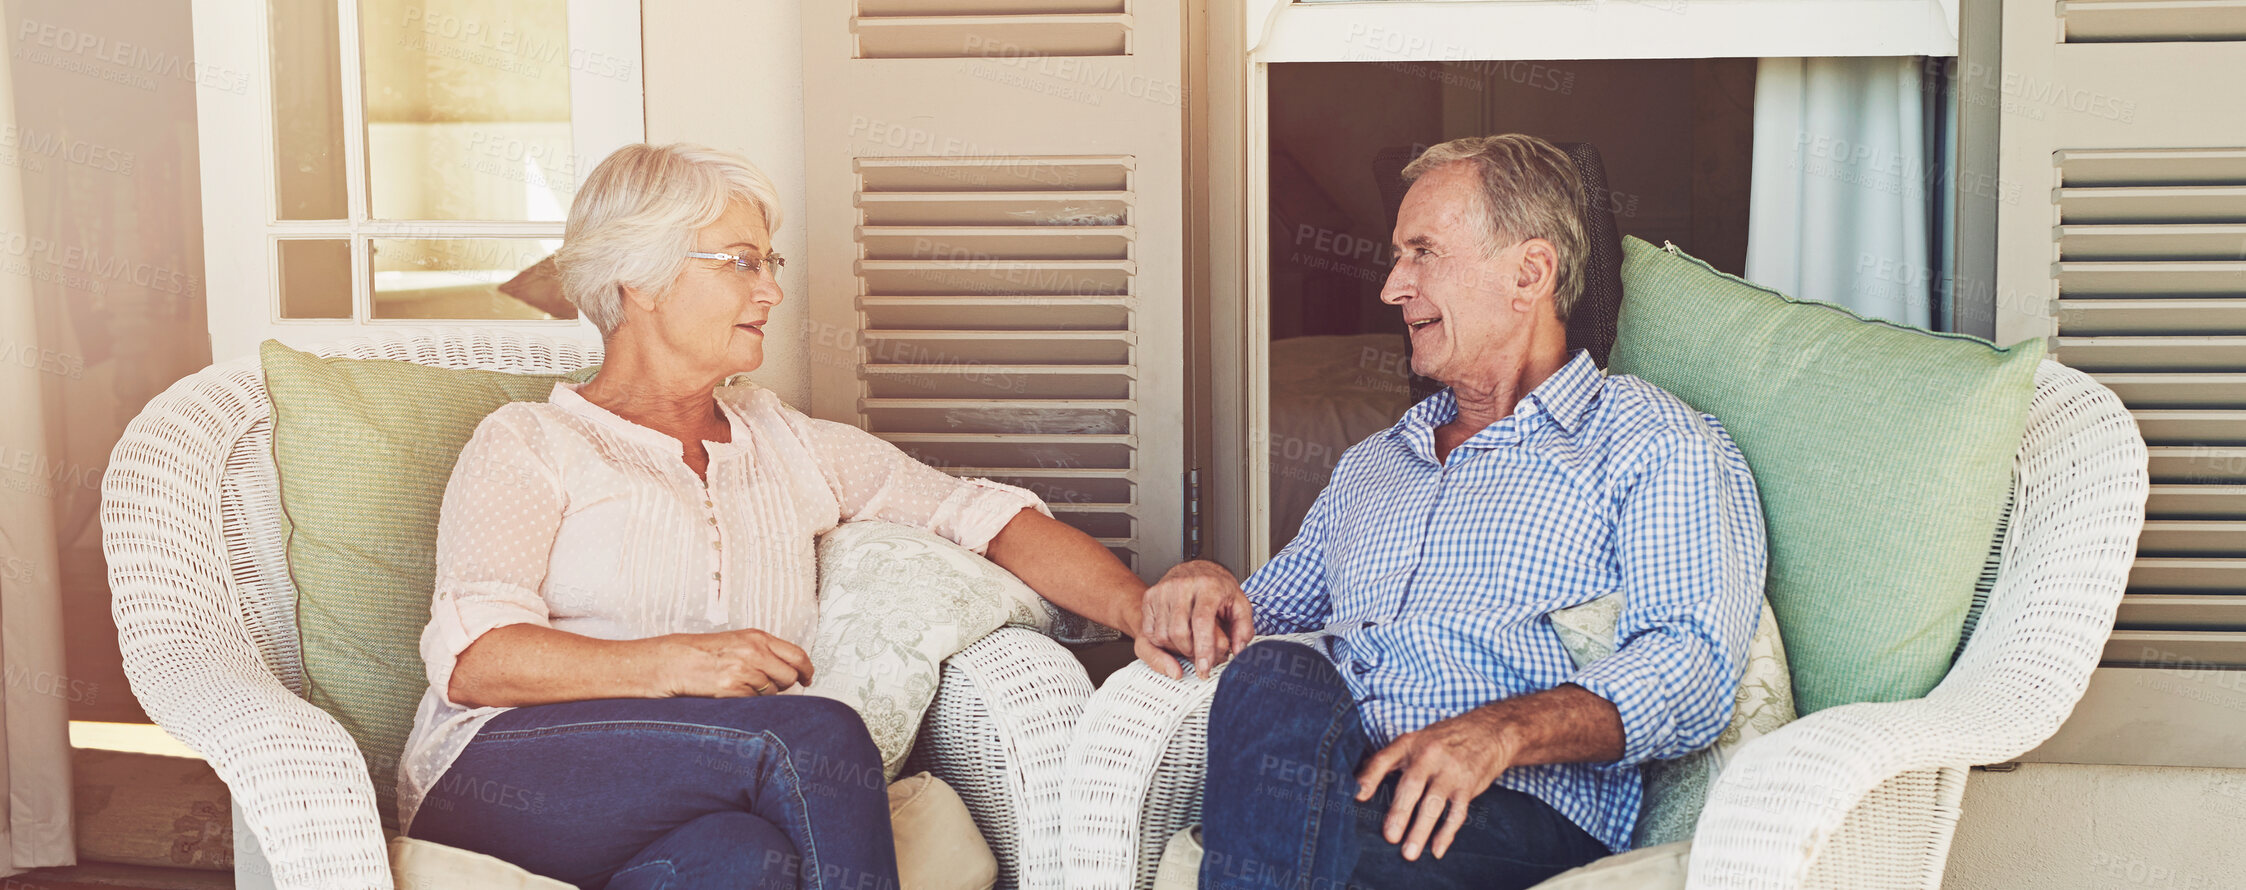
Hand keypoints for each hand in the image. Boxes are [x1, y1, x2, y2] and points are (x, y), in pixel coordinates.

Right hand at [657, 629, 815, 697]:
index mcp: (757, 638)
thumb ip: (765, 651)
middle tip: (773, 684)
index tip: (808, 677)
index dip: (807, 669)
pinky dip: (749, 700)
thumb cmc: (706, 652)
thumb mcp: (739, 642)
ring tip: (743, 684)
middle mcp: (754, 652)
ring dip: (763, 693)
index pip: (797, 654)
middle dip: (785, 684)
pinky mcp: (733, 689)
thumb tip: (790, 667)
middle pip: (789, 676)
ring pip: (772, 692)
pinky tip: (734, 691)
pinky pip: (755, 701)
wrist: (677, 661)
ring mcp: (744, 671)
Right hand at [1134, 560, 1256, 679]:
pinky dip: (1162, 641)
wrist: (1195, 569)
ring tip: (1190, 642)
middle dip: (1190, 652)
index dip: (1203, 648)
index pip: (1201, 621)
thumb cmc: (1216, 588)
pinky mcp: (1150, 596)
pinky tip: (1175, 635)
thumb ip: (1244, 628)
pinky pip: (1150, 632)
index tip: (1204, 667)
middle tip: (1200, 654)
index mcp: (1208, 586)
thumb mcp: (1239, 603)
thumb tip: (1239, 650)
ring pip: (1163, 635)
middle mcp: (1182, 585)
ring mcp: (1163, 590)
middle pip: (1179, 632)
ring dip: (1176, 648)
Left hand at [1355, 710, 1516, 861]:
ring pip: (1433, 803)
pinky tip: (1437, 850)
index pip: (1384, 759)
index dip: (1369, 777)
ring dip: (1421, 830)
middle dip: (1399, 813)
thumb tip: (1359, 785)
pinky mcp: (1468, 785)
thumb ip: (1389, 760)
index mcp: (1409, 744)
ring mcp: (1450, 770)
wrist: (1488, 731)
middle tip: (1390, 837)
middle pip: (1411, 786)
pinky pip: (1457, 812)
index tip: (1357, 796)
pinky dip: (1447, 833)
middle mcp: (1429, 755)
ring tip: (1409, 852)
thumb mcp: (1415, 741)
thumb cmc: (1442, 740)